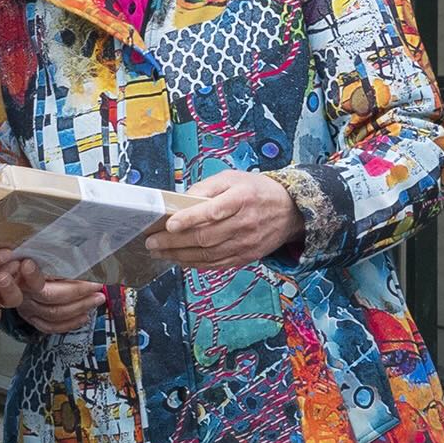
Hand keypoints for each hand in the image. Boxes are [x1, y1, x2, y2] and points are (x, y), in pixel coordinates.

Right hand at [0, 260, 109, 329]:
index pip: (29, 278)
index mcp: (19, 275)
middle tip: (97, 287)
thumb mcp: (32, 252)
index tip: (56, 269)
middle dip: (78, 293)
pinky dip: (69, 324)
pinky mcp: (31, 319)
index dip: (37, 275)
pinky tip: (84, 317)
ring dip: (80, 308)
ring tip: (97, 299)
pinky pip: (50, 327)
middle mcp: (22, 294)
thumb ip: (47, 253)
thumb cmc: (24, 260)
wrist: (5, 278)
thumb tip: (71, 249)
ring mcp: (26, 309)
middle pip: (50, 298)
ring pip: (53, 315)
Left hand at [145, 167, 301, 270]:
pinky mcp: (246, 257)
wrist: (291, 211)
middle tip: (152, 242)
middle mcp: (244, 223)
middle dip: (174, 242)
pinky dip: (196, 264)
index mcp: (241, 199)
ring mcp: (246, 243)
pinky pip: (217, 264)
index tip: (169, 224)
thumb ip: (206, 187)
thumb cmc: (257, 191)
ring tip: (160, 252)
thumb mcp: (233, 178)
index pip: (212, 211)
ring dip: (179, 255)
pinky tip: (180, 260)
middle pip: (205, 237)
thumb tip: (180, 201)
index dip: (189, 219)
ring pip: (208, 254)